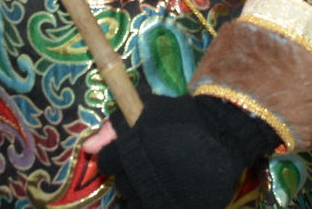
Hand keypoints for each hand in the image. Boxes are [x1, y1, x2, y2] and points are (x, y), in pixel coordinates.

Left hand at [84, 94, 278, 208]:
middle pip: (121, 185)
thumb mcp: (150, 111)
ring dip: (141, 193)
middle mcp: (143, 179)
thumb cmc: (185, 119)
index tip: (129, 151)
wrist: (225, 134)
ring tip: (157, 180)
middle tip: (147, 166)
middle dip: (130, 175)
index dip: (115, 155)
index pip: (107, 161)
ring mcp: (160, 199)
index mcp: (134, 151)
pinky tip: (164, 192)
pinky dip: (153, 202)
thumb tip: (86, 148)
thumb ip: (115, 127)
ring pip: (134, 202)